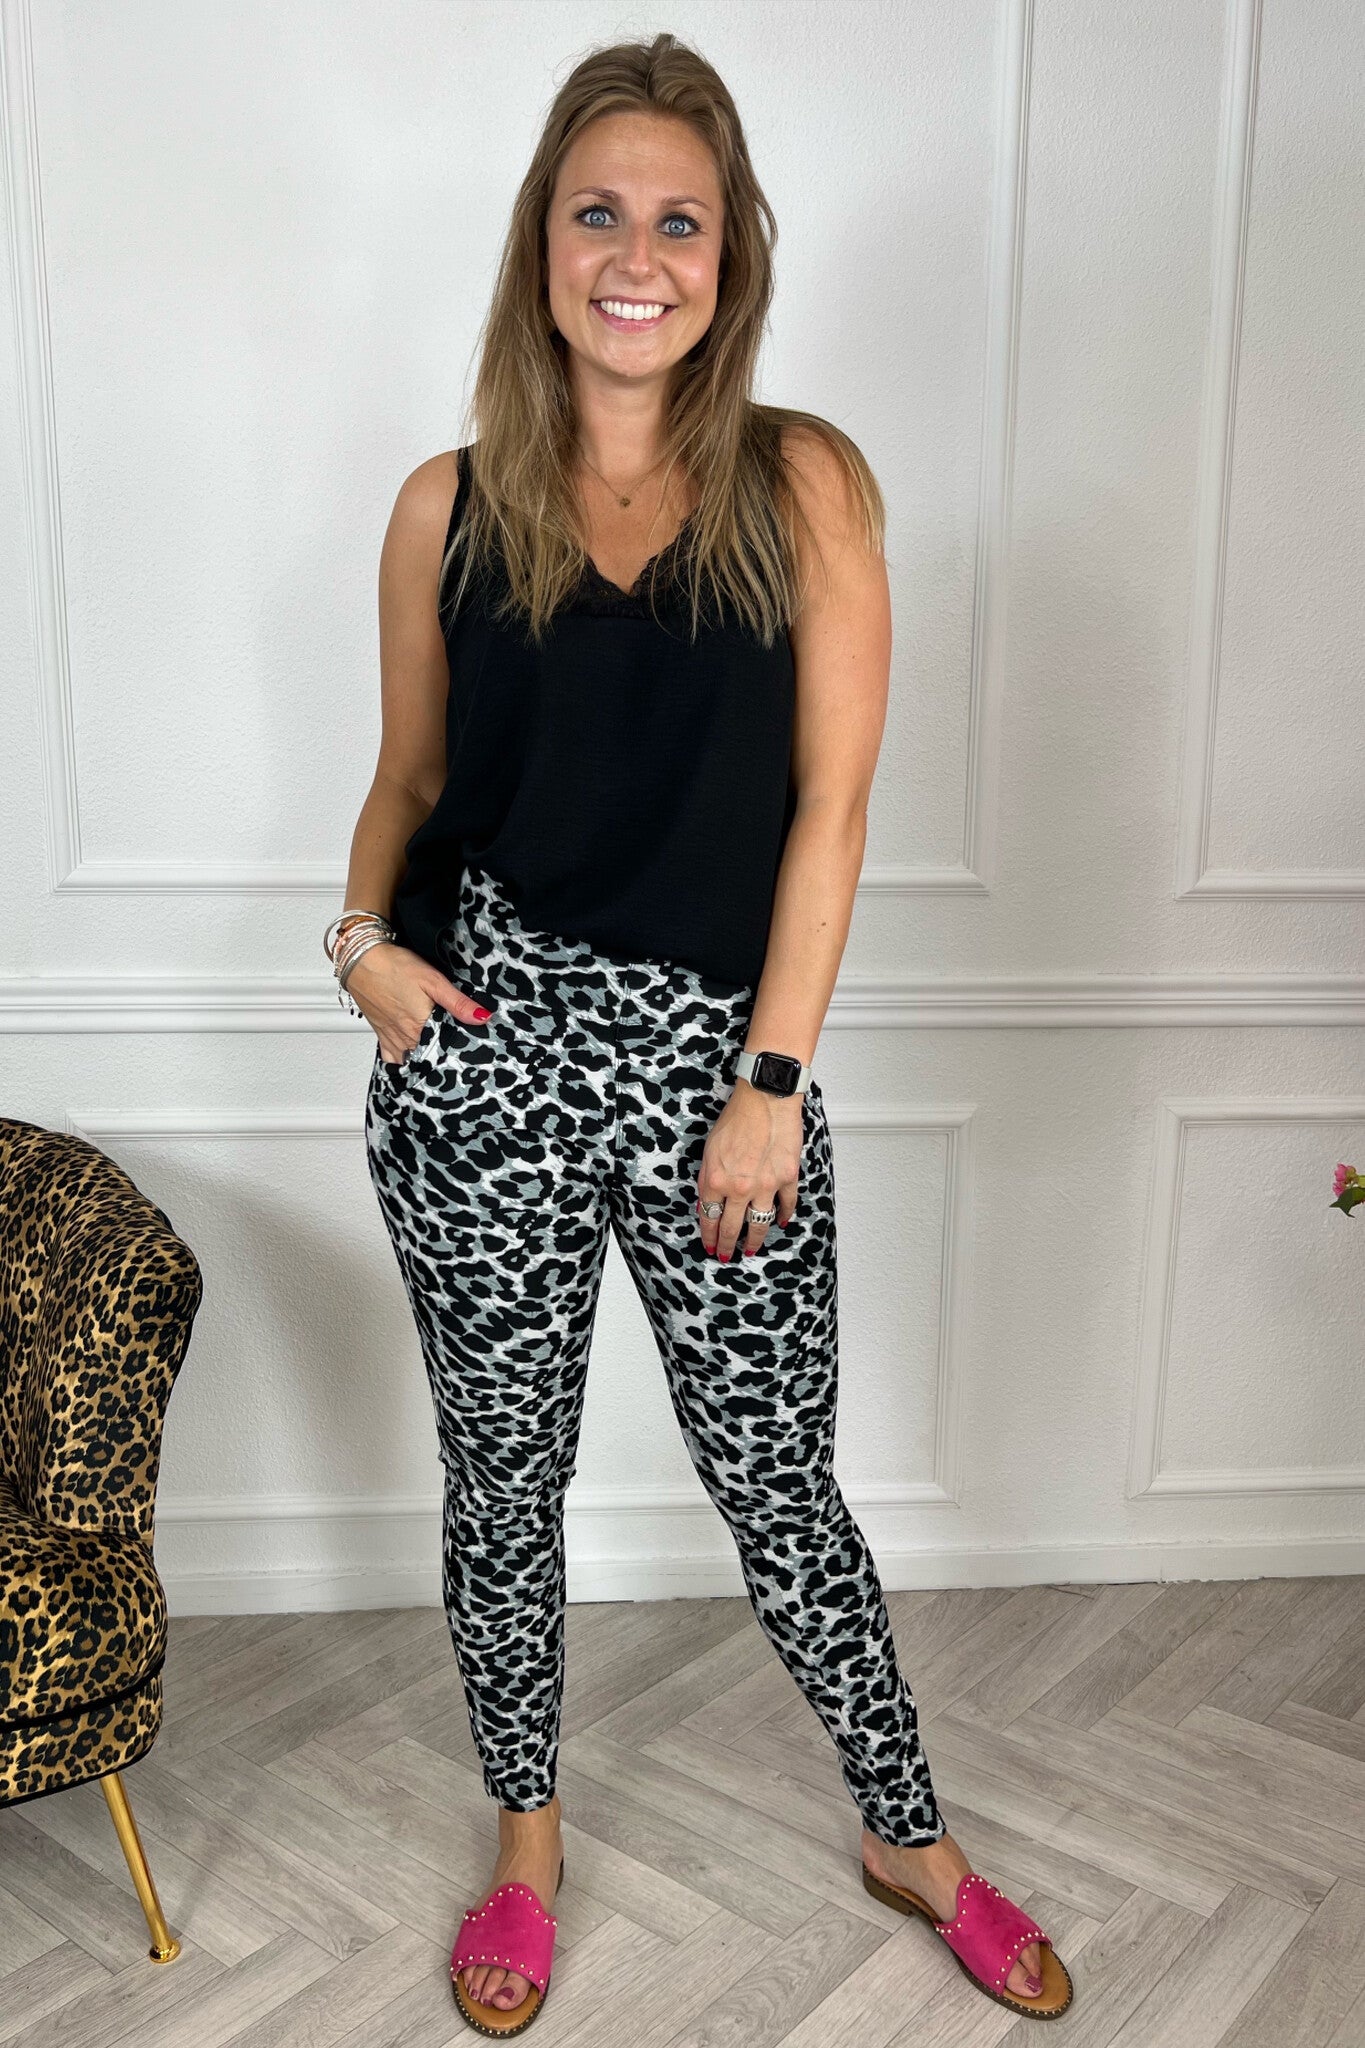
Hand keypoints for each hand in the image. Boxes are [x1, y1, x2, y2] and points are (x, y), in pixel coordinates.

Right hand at [345, 942, 492, 1063]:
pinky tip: (410, 1052)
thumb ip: (458, 1003)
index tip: (467, 1042)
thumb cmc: (394, 966)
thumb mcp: (433, 980)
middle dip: (442, 1051)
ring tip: (434, 1045)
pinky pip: (392, 1058)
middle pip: (430, 1054)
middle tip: (451, 1041)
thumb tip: (482, 1017)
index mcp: (421, 1026)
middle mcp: (406, 1038)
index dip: (459, 1046)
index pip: (447, 1048)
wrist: (361, 960)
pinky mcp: (381, 1035)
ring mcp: (393, 1038)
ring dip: (424, 1054)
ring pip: (413, 1058)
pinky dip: (402, 1058)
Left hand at [696, 1081, 801, 1259]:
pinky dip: (784, 1215)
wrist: (765, 1099)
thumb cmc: (737, 1118)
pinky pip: (787, 1204)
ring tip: (750, 1249)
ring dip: (754, 1240)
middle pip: (732, 1226)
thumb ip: (709, 1177)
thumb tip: (709, 1201)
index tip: (710, 1246)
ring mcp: (765, 1185)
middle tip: (726, 1256)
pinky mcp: (787, 1177)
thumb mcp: (710, 1149)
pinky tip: (781, 1222)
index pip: (709, 1217)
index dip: (709, 1236)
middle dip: (727, 1245)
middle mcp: (739, 1188)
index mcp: (715, 1179)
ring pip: (759, 1222)